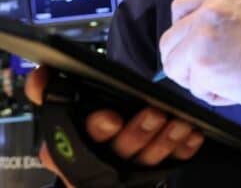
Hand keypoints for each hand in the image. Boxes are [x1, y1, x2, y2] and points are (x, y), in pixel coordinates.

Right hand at [25, 65, 203, 186]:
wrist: (105, 145)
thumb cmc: (84, 117)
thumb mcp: (65, 102)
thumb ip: (46, 89)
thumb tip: (41, 75)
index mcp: (68, 145)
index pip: (78, 142)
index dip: (97, 128)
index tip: (112, 117)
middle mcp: (97, 161)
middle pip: (118, 152)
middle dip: (137, 133)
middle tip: (154, 113)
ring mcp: (125, 170)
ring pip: (146, 161)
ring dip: (165, 140)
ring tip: (179, 121)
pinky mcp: (149, 172)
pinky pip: (169, 164)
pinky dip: (182, 149)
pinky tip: (192, 134)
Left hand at [159, 0, 240, 106]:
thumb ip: (216, 23)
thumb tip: (186, 47)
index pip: (180, 8)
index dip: (183, 32)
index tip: (196, 45)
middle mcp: (209, 11)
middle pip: (169, 40)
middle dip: (183, 61)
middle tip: (208, 71)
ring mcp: (202, 36)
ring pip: (173, 65)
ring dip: (195, 79)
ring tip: (225, 80)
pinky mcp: (202, 63)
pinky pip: (193, 88)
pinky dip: (211, 95)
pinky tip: (234, 88)